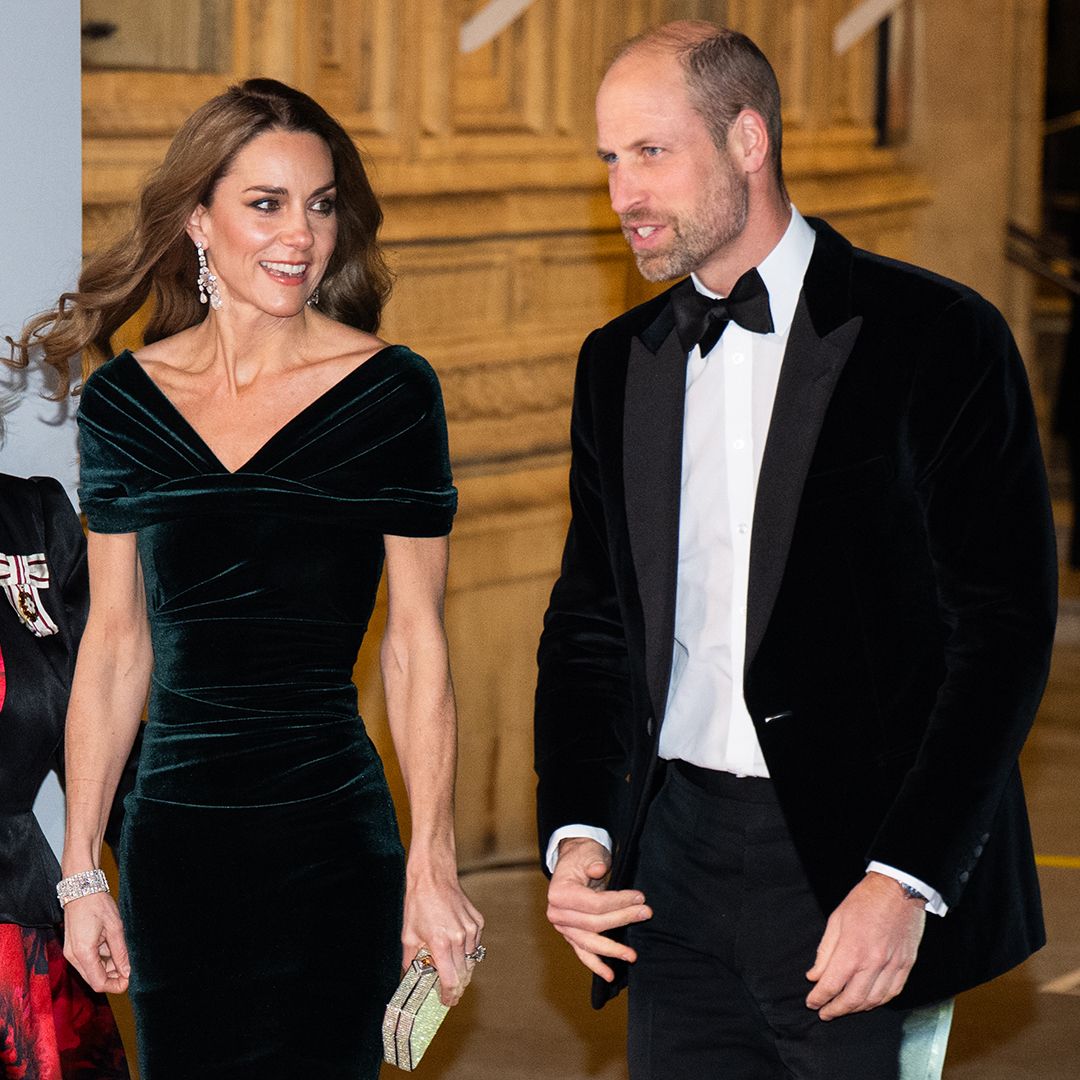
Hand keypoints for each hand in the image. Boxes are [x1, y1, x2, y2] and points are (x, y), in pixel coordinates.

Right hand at [62, 890, 130, 993]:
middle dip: (112, 978)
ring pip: (91, 971)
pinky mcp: (73, 948)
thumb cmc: (98, 905)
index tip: (129, 980)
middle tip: (129, 968)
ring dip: (108, 968)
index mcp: (83, 953)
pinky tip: (112, 949)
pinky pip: (88, 961)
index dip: (115, 985)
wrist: (81, 889)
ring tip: (122, 954)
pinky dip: (101, 960)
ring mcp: (71, 953)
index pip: (98, 982)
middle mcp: (74, 957)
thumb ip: (120, 952)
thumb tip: (127, 972)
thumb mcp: (115, 928)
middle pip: (94, 979)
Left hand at [402, 863, 483, 1006]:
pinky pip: (475, 945)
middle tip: (449, 993)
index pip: (451, 981)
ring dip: (462, 970)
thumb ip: (411, 960)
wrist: (433, 876)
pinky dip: (467, 951)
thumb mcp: (408, 935)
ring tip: (451, 972)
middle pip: (464, 974)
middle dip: (456, 986)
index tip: (447, 1002)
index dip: (450, 996)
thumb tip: (410, 977)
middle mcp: (460, 938)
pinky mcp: (478, 922)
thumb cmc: (419, 903)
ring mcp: (472, 929)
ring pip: (471, 961)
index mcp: (441, 943)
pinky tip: (456, 948)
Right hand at [545, 837, 651, 981]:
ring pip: (590, 943)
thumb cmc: (582, 857)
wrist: (573, 862)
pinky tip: (610, 975)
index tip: (639, 897)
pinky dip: (596, 964)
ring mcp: (563, 928)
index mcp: (559, 893)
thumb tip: (599, 869)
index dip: (619, 902)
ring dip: (612, 949)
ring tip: (632, 955)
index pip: (594, 904)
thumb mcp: (588, 853)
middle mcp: (557, 914)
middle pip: (594, 923)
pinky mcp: (571, 936)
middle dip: (622, 919)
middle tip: (646, 913)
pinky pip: (583, 953)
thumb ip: (593, 861)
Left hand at [805, 871, 925, 1018]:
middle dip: (835, 1010)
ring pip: (874, 1000)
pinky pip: (892, 992)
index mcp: (852, 950)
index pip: (831, 985)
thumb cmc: (864, 901)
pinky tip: (868, 1002)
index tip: (811, 1002)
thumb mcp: (836, 920)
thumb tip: (814, 975)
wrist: (898, 889)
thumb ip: (824, 952)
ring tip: (844, 1009)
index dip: (819, 998)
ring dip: (856, 1009)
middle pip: (852, 999)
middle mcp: (873, 963)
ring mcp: (892, 966)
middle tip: (824, 1013)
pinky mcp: (906, 965)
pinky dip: (879, 1002)